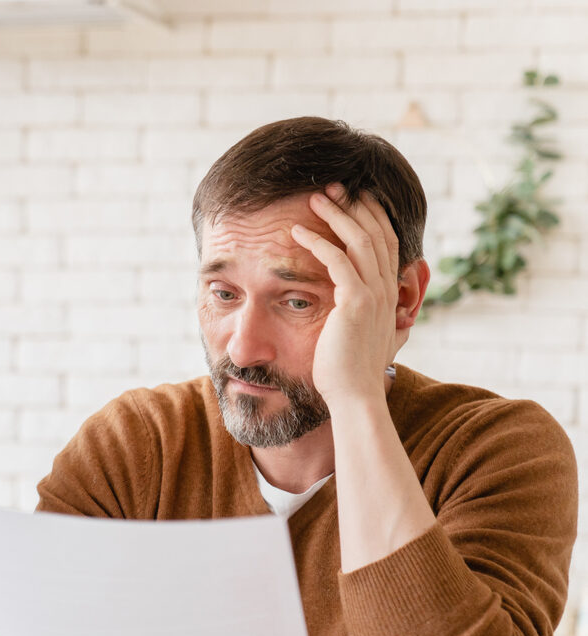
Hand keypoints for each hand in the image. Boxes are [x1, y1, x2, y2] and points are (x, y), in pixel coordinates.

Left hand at [290, 184, 401, 406]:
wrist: (354, 397)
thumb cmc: (351, 372)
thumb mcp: (368, 338)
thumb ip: (374, 320)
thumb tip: (376, 314)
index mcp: (388, 294)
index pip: (386, 242)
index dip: (371, 216)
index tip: (352, 198)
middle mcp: (386, 289)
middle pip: (376, 232)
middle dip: (354, 205)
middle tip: (332, 187)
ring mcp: (373, 294)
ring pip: (359, 240)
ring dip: (335, 215)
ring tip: (314, 198)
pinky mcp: (356, 303)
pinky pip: (337, 261)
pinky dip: (318, 242)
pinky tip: (297, 233)